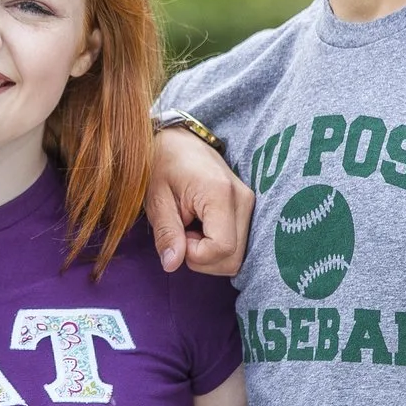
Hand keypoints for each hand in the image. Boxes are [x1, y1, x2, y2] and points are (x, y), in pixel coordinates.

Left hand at [147, 127, 253, 275]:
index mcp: (220, 194)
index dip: (195, 255)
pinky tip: (201, 229)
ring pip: (237, 257)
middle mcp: (243, 200)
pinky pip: (237, 246)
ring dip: (208, 254)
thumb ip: (166, 233)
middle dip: (202, 259)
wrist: (179, 140)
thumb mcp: (156, 199)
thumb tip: (172, 265)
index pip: (222, 249)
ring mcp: (250, 204)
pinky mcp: (248, 208)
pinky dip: (216, 247)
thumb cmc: (163, 165)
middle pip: (233, 259)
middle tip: (182, 234)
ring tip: (190, 228)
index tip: (178, 236)